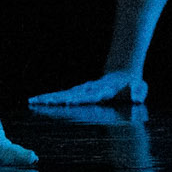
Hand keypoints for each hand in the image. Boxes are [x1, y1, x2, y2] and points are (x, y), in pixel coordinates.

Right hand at [28, 70, 147, 106]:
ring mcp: (83, 90)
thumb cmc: (132, 84)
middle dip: (53, 99)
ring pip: (63, 94)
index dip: (77, 99)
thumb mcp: (139, 88)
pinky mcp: (79, 92)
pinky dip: (50, 99)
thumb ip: (139, 93)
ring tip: (32, 101)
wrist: (123, 70)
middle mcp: (89, 90)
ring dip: (48, 99)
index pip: (87, 96)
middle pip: (69, 94)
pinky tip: (38, 102)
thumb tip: (136, 98)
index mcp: (102, 90)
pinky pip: (63, 96)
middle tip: (37, 101)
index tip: (66, 101)